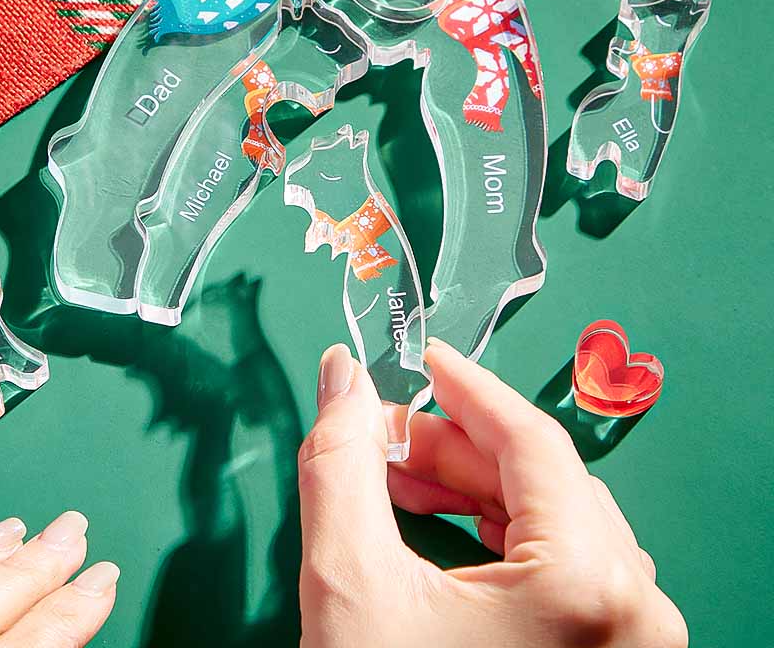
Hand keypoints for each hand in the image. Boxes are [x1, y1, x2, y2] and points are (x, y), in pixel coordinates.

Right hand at [297, 339, 686, 647]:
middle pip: (539, 481)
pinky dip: (492, 536)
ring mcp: (634, 645)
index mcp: (591, 587)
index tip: (419, 357)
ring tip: (392, 478)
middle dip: (450, 448)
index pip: (530, 441)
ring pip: (549, 523)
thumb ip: (340, 463)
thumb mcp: (350, 584)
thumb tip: (342, 377)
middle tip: (381, 432)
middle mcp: (636, 615)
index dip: (464, 388)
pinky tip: (433, 527)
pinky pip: (559, 569)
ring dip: (466, 489)